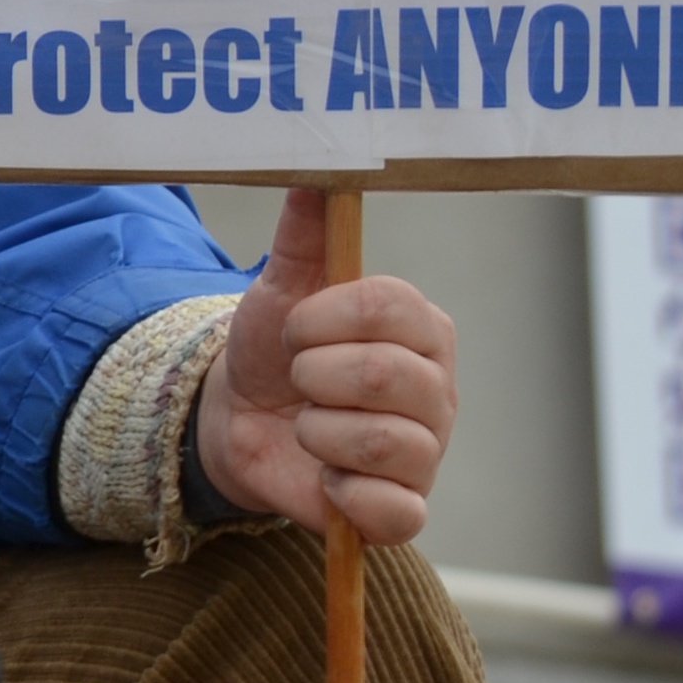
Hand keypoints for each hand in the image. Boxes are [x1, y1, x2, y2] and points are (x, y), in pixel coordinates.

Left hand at [197, 189, 457, 548]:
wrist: (244, 422)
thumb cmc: (276, 351)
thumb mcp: (282, 289)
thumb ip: (304, 233)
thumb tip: (315, 171)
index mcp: (421, 326)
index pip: (384, 307)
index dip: (318, 320)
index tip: (293, 328)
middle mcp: (439, 387)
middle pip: (382, 376)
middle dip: (313, 378)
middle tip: (300, 382)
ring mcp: (429, 450)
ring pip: (380, 443)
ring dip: (317, 434)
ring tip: (309, 427)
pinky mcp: (407, 507)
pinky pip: (396, 511)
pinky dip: (346, 496)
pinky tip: (327, 479)